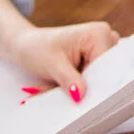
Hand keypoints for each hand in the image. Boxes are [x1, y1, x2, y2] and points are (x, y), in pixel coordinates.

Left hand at [5, 20, 119, 102]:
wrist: (26, 47)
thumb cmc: (36, 49)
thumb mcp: (52, 66)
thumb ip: (69, 79)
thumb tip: (81, 96)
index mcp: (98, 33)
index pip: (106, 67)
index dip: (96, 85)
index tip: (81, 99)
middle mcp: (105, 37)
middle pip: (106, 72)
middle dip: (89, 85)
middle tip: (71, 96)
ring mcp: (102, 47)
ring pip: (102, 76)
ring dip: (85, 85)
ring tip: (65, 84)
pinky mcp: (97, 56)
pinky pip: (96, 76)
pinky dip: (83, 84)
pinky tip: (69, 84)